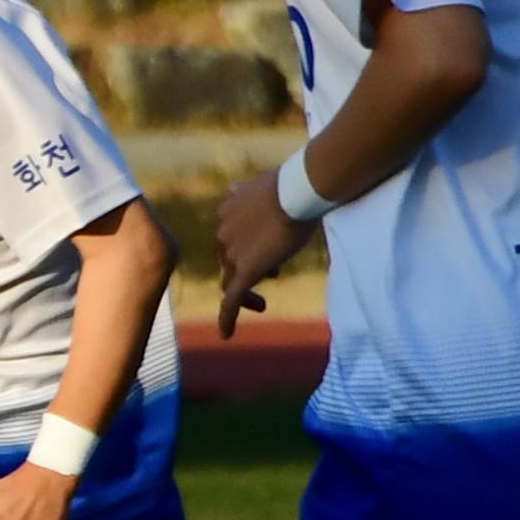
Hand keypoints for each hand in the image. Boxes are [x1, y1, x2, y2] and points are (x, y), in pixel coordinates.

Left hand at [212, 175, 313, 336]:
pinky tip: (226, 335)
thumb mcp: (265, 184)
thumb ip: (249, 190)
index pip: (232, 235)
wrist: (296, 191)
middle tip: (276, 272)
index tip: (269, 250)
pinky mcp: (244, 272)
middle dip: (251, 266)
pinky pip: (231, 300)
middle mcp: (223, 232)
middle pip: (231, 258)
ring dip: (246, 292)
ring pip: (231, 280)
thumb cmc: (291, 185)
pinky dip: (227, 318)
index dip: (249, 246)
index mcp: (228, 211)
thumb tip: (236, 188)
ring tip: (261, 305)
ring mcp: (232, 253)